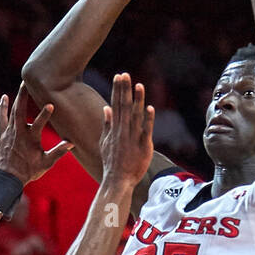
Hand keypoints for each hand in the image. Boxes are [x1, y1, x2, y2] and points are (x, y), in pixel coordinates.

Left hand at [0, 83, 72, 185]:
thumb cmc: (29, 171)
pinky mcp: (2, 133)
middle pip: (20, 110)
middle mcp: (18, 133)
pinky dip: (3, 107)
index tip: (51, 104)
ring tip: (22, 85)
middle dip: (23, 96)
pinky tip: (4, 97)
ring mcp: (9, 132)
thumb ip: (58, 152)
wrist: (8, 178)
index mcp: (31, 140)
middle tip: (27, 82)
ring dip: (17, 98)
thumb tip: (71, 143)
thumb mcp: (46, 163)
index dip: (45, 114)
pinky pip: (2, 117)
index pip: (39, 124)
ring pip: (12, 111)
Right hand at [99, 73, 154, 188]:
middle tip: (125, 74)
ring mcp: (132, 138)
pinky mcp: (143, 146)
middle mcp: (122, 131)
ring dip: (137, 100)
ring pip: (135, 116)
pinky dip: (148, 120)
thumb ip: (106, 125)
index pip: (115, 105)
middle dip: (124, 89)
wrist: (118, 181)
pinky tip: (150, 108)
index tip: (119, 76)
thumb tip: (106, 108)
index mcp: (114, 129)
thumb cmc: (112, 163)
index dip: (117, 90)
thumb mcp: (104, 143)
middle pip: (123, 106)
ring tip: (139, 85)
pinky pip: (146, 131)